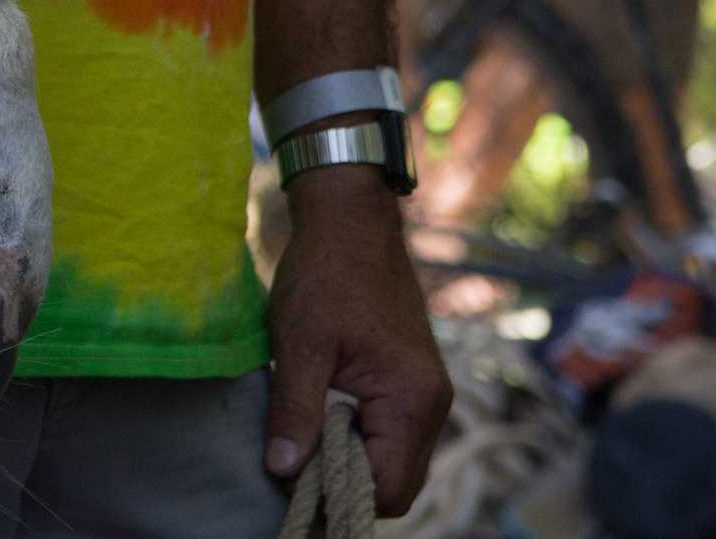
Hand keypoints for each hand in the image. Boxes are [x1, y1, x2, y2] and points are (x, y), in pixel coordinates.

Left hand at [265, 165, 451, 516]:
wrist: (351, 222)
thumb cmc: (325, 274)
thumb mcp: (299, 344)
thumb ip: (295, 411)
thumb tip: (283, 471)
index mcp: (412, 400)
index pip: (389, 489)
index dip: (340, 494)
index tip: (294, 479)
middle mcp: (432, 405)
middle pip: (396, 483)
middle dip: (345, 482)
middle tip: (293, 461)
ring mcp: (425, 394)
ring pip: (392, 460)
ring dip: (349, 459)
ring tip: (303, 436)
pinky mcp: (411, 383)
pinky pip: (389, 433)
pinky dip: (356, 437)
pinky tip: (319, 416)